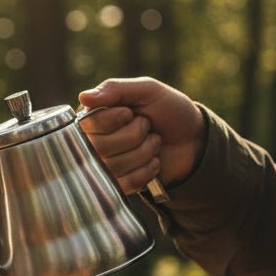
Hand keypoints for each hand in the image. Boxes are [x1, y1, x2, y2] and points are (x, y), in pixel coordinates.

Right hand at [78, 77, 205, 193]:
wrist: (192, 139)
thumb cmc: (167, 110)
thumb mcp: (146, 90)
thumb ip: (115, 89)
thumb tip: (83, 97)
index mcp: (93, 118)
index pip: (90, 124)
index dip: (117, 119)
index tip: (131, 113)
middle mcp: (92, 143)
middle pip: (100, 147)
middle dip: (135, 134)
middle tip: (147, 127)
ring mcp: (104, 168)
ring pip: (114, 166)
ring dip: (144, 151)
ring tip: (153, 142)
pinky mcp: (118, 186)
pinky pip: (124, 184)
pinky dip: (147, 170)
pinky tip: (153, 161)